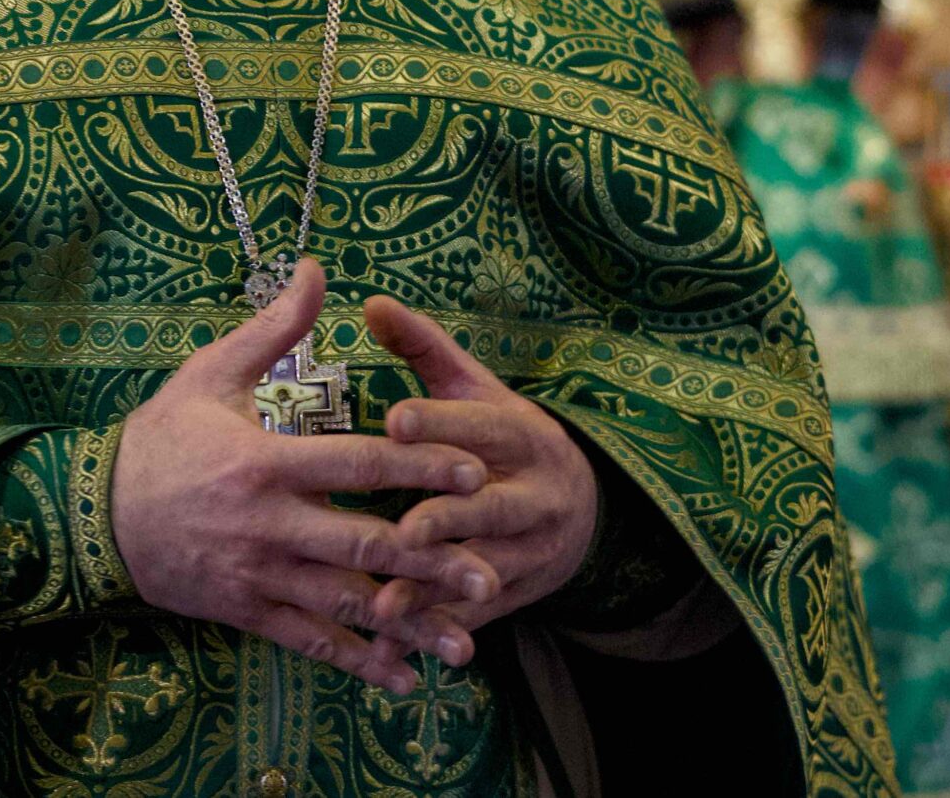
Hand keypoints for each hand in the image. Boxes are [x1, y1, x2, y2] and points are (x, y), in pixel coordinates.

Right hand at [111, 260, 498, 694]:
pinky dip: (358, 663)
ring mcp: (257, 574)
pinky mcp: (246, 610)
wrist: (95, 512)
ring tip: (464, 644)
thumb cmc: (161, 436)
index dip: (418, 465)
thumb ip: (273, 328)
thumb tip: (316, 269)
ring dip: (407, 625)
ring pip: (344, 603)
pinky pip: (310, 641)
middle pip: (362, 541)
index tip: (476, 470)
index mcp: (265, 462)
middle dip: (429, 559)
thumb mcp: (210, 373)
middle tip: (487, 571)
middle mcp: (267, 524)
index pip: (357, 461)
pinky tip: (404, 680)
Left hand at [357, 295, 599, 653]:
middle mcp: (531, 495)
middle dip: (448, 521)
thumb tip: (371, 301)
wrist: (578, 506)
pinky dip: (432, 633)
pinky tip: (389, 647)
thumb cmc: (501, 436)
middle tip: (404, 531)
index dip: (437, 425)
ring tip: (386, 604)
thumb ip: (423, 348)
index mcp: (519, 434)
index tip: (393, 421)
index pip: (478, 427)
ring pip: (483, 572)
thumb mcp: (474, 388)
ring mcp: (528, 551)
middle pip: (490, 508)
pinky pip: (472, 619)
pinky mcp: (515, 595)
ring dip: (435, 591)